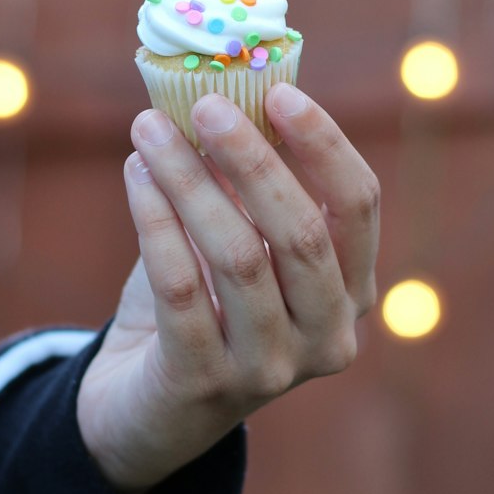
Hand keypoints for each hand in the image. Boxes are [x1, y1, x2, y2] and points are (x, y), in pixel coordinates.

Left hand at [75, 83, 380, 493]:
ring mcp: (273, 369)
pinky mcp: (208, 384)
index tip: (278, 92)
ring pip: (239, 256)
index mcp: (353, 293)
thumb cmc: (200, 304)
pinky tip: (135, 176)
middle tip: (204, 101)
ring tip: (148, 129)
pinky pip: (181, 288)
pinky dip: (155, 222)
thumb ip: (244, 183)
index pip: (358, 207)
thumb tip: (224, 88)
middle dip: (251, 158)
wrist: (144, 406)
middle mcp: (329, 337)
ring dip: (189, 180)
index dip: (324, 144)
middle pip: (302, 231)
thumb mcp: (236, 242)